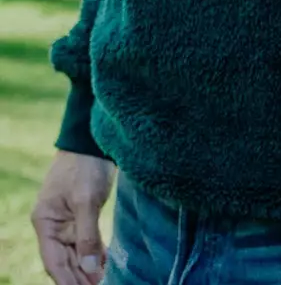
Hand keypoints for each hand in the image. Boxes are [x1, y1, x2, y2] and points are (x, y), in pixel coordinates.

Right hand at [31, 151, 115, 284]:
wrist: (93, 140)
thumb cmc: (85, 166)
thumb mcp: (86, 200)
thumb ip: (87, 235)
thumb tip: (88, 269)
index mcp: (45, 223)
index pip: (54, 262)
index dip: (67, 281)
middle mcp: (54, 225)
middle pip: (65, 260)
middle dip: (79, 278)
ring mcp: (68, 220)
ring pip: (76, 253)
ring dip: (88, 270)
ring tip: (103, 283)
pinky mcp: (83, 214)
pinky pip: (87, 241)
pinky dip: (95, 254)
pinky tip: (104, 266)